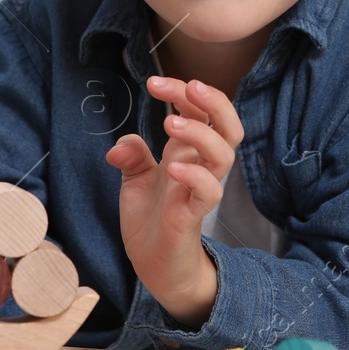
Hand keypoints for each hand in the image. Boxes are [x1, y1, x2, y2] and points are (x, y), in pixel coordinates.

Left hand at [105, 76, 245, 326]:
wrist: (154, 267)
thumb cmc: (150, 220)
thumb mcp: (134, 181)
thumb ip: (132, 156)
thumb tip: (121, 143)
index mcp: (185, 152)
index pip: (199, 111)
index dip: (182, 91)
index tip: (154, 83)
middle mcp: (198, 166)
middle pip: (227, 125)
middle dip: (214, 101)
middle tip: (190, 85)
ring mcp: (199, 190)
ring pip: (223, 154)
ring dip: (200, 134)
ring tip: (170, 123)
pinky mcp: (194, 216)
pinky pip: (208, 192)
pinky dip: (194, 176)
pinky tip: (171, 168)